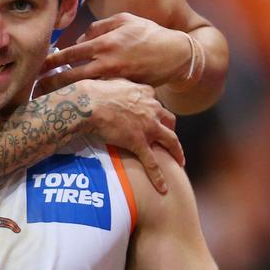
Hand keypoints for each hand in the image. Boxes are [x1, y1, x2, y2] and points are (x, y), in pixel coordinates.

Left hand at [38, 13, 192, 91]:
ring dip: (66, 94)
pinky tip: (76, 102)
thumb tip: (80, 39)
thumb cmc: (149, 33)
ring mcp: (116, 79)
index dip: (51, 61)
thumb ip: (99, 27)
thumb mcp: (125, 20)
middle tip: (35, 90)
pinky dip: (87, 98)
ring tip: (50, 100)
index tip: (37, 67)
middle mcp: (108, 62)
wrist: (175, 55)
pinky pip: (101, 94)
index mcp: (105, 43)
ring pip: (84, 89)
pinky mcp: (124, 90)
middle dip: (51, 84)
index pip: (70, 53)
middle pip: (72, 76)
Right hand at [64, 78, 183, 193]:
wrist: (90, 103)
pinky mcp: (139, 142)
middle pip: (169, 120)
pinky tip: (163, 188)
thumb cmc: (97, 91)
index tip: (154, 116)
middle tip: (170, 139)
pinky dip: (158, 176)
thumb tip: (118, 86)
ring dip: (177, 151)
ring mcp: (148, 127)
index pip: (157, 103)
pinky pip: (152, 162)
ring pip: (170, 140)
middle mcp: (152, 109)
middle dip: (171, 129)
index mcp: (146, 93)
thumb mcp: (115, 81)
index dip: (156, 111)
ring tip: (180, 161)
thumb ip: (123, 84)